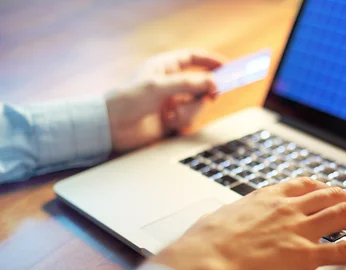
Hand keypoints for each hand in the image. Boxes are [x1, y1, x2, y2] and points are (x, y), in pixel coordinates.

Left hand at [105, 48, 224, 151]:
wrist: (112, 128)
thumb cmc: (129, 100)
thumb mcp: (160, 87)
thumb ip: (189, 83)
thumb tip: (213, 83)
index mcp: (165, 67)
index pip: (193, 58)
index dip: (211, 61)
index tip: (227, 67)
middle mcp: (171, 83)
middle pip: (201, 83)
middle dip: (206, 91)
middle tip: (213, 95)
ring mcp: (173, 101)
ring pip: (198, 103)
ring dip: (191, 110)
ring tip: (174, 115)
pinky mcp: (173, 119)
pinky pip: (191, 118)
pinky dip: (184, 120)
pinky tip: (169, 122)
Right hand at [151, 178, 345, 269]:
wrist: (202, 261)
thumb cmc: (201, 245)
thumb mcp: (216, 221)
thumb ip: (230, 219)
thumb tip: (223, 221)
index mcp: (266, 198)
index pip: (303, 186)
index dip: (324, 189)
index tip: (332, 192)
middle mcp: (288, 208)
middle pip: (331, 196)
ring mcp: (299, 230)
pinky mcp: (305, 256)